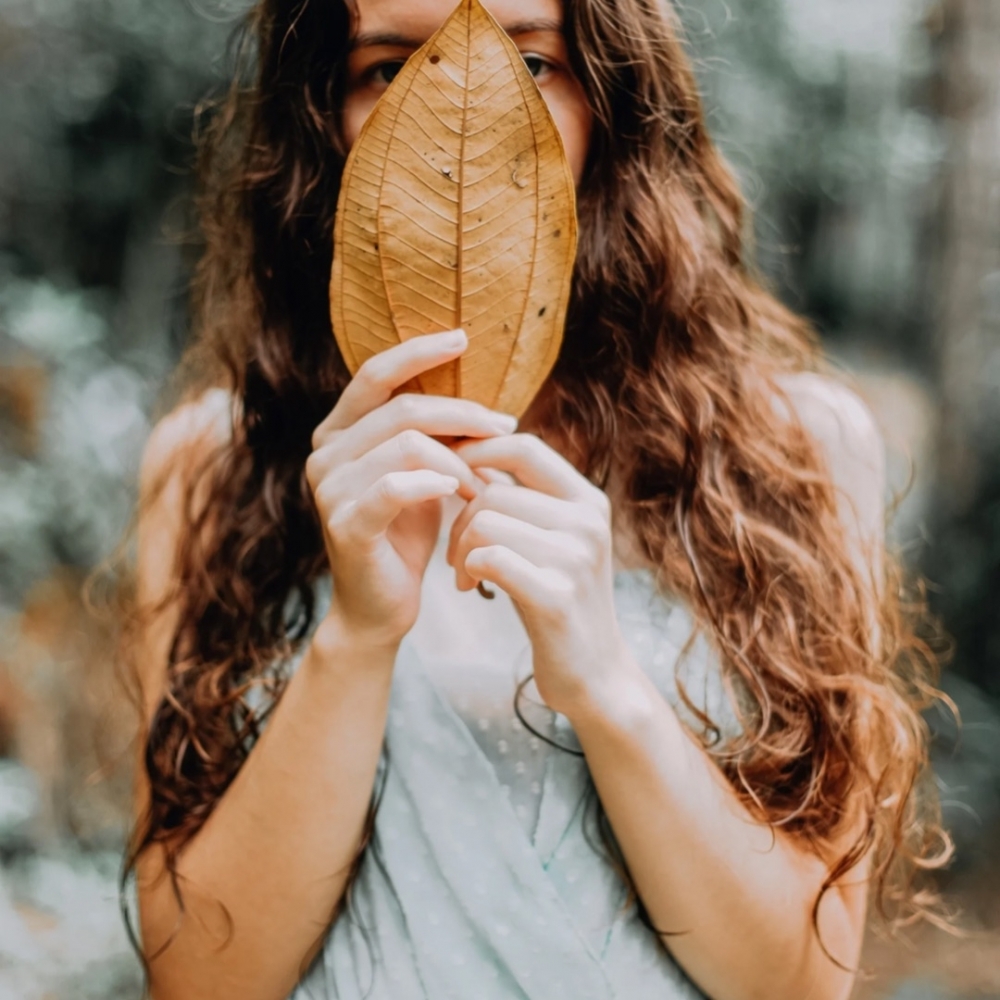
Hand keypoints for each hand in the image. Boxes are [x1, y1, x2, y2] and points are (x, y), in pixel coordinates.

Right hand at [306, 329, 518, 651]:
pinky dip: (434, 482)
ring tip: (484, 483)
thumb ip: (436, 436)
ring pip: (405, 444)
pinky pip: (395, 486)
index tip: (464, 339)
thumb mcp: (423, 474)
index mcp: (339, 431)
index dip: (418, 351)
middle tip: (505, 429)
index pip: (375, 373)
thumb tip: (489, 402)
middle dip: (463, 415)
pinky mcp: (345, 524)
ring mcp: (329, 489)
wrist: (381, 605)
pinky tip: (461, 491)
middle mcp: (324, 453)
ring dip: (458, 459)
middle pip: (402, 408)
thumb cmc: (406, 535)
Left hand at [446, 433, 630, 716]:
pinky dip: (468, 570)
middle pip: (492, 492)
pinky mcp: (557, 596)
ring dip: (459, 550)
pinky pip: (489, 558)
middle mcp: (588, 522)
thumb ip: (520, 499)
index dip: (477, 452)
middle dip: (459, 522)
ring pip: (484, 522)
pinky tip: (472, 589)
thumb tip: (470, 451)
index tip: (447, 474)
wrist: (594, 674)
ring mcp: (577, 558)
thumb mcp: (550, 540)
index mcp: (588, 501)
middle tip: (456, 556)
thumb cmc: (557, 600)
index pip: (524, 447)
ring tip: (464, 576)